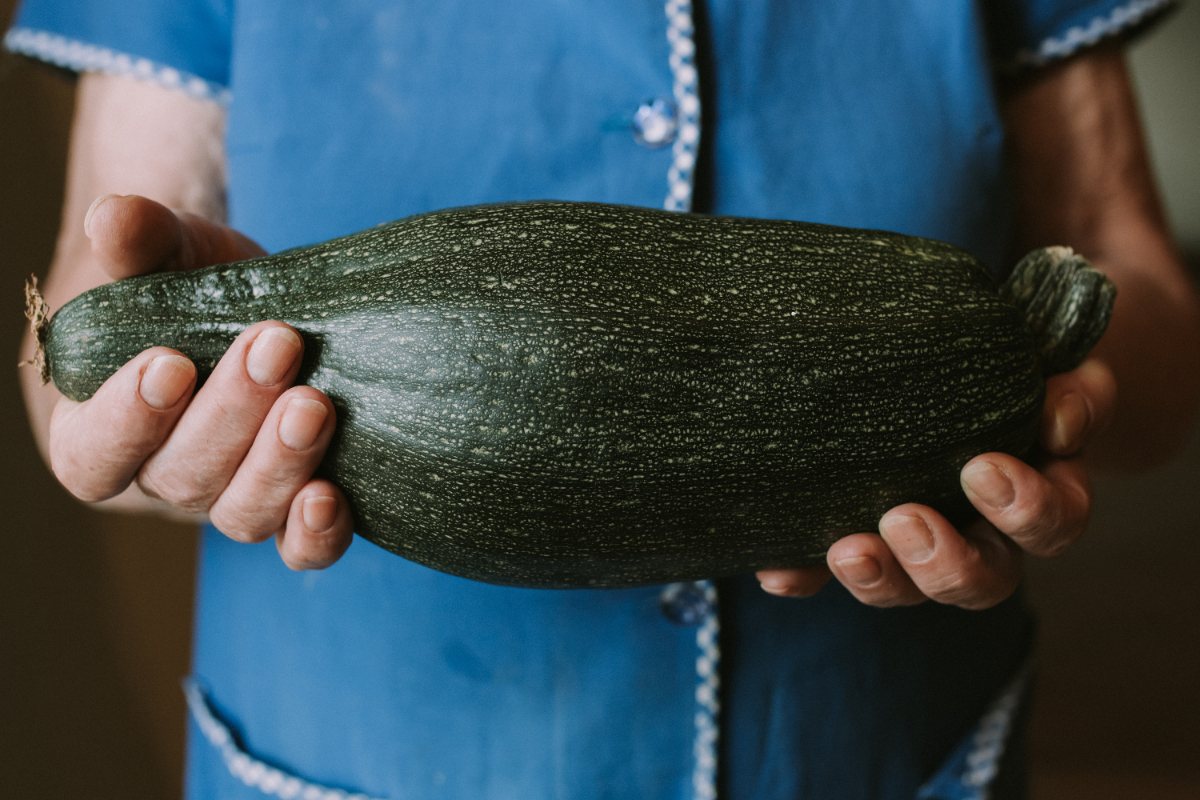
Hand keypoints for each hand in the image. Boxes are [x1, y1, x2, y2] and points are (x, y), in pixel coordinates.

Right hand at [45, 194, 353, 569]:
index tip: (171, 363)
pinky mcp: (292, 505)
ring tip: (315, 404)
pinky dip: (316, 534)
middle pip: (182, 476)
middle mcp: (163, 477)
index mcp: (100, 430)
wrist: (260, 306)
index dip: (126, 420)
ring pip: (241, 512)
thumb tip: (114, 217)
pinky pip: (299, 547)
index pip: (93, 453)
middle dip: (231, 413)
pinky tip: (335, 498)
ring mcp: (231, 497)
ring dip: (279, 464)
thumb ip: (142, 241)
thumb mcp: (171, 254)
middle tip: (276, 346)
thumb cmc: (193, 285)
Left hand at [756, 359, 1116, 607]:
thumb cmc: (1014, 373)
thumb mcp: (1052, 371)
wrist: (961, 372)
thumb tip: (1061, 419)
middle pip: (982, 582)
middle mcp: (985, 540)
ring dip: (879, 579)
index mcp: (1040, 499)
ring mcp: (917, 550)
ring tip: (848, 550)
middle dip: (944, 561)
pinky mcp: (860, 541)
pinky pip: (828, 573)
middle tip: (905, 519)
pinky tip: (777, 571)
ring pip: (908, 590)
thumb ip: (1072, 393)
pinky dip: (803, 576)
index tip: (982, 468)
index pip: (1053, 524)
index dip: (1025, 509)